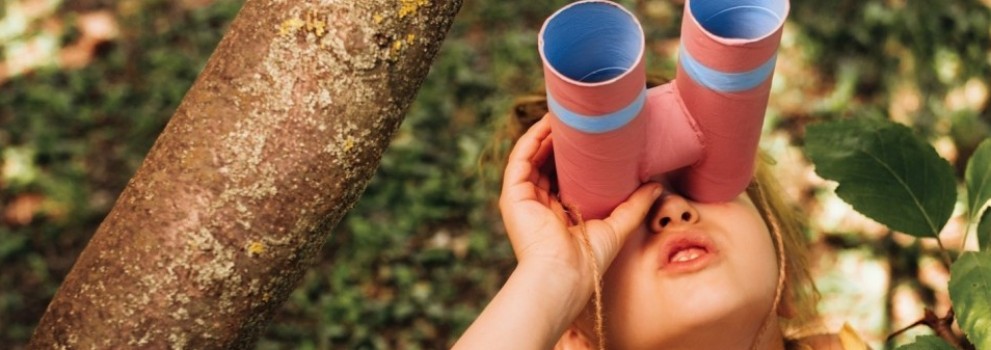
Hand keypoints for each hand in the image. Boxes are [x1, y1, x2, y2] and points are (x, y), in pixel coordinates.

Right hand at [499, 117, 661, 293]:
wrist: (564, 275)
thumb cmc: (588, 260)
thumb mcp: (616, 226)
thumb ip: (634, 205)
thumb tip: (656, 185)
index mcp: (558, 213)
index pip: (563, 176)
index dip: (574, 155)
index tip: (591, 135)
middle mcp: (537, 205)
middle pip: (546, 163)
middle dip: (559, 140)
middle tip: (577, 118)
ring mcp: (523, 200)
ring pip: (532, 157)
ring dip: (545, 134)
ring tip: (563, 113)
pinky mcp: (512, 196)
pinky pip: (520, 159)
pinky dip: (532, 140)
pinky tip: (546, 125)